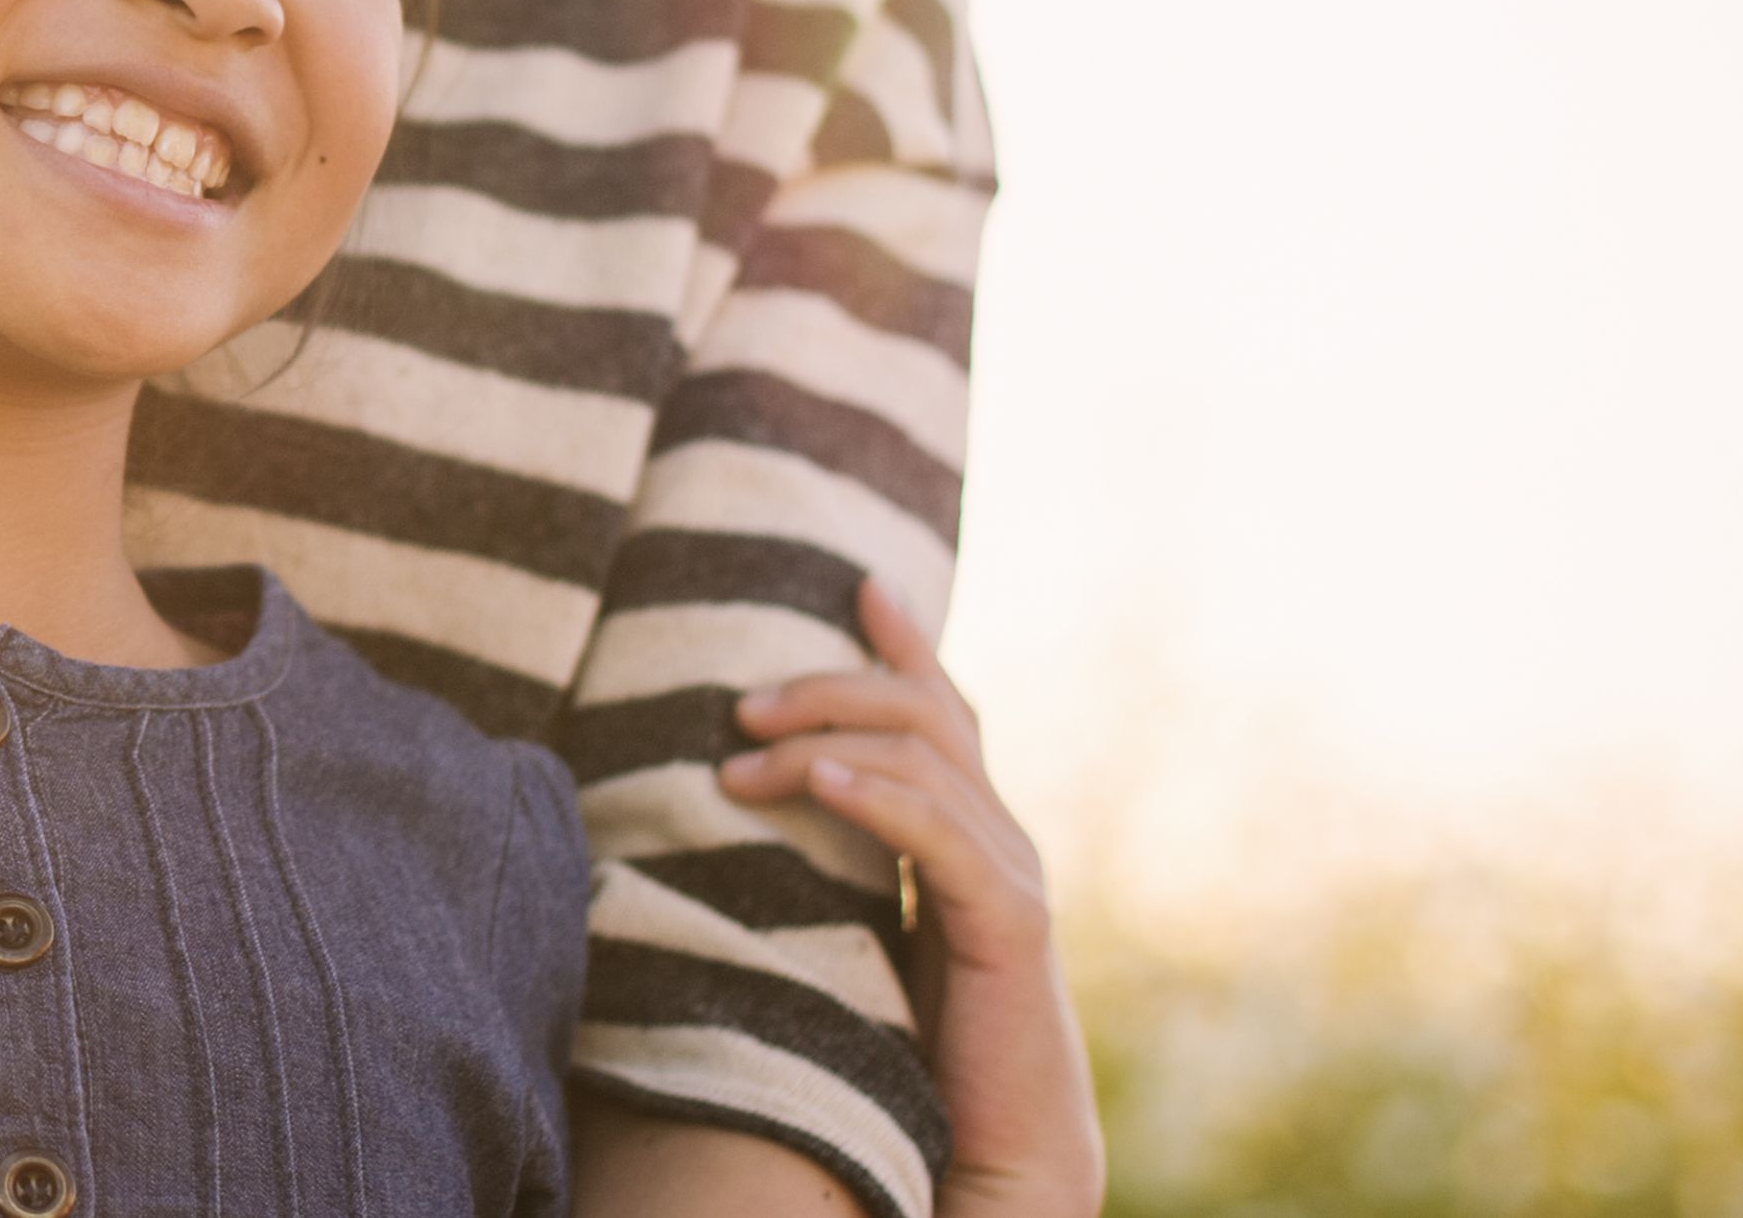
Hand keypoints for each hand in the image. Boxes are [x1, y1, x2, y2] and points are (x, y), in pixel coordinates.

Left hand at [721, 577, 1103, 1217]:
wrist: (996, 1160)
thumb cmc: (914, 1058)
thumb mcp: (859, 941)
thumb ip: (828, 878)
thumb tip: (731, 821)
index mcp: (966, 834)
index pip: (940, 711)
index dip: (901, 642)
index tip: (854, 582)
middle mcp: (1000, 836)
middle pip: (924, 711)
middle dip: (831, 684)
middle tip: (741, 702)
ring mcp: (1011, 872)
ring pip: (924, 756)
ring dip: (825, 739)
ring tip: (743, 750)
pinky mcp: (1009, 921)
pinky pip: (941, 834)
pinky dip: (876, 796)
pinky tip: (817, 786)